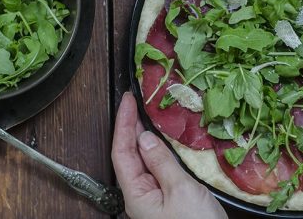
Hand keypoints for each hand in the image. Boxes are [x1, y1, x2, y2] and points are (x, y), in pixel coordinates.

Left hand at [111, 92, 226, 218]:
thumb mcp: (180, 190)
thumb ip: (161, 162)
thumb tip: (144, 138)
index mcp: (136, 194)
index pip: (121, 152)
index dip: (123, 124)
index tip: (127, 101)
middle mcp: (141, 196)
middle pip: (128, 156)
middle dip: (130, 127)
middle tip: (137, 102)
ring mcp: (154, 199)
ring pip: (143, 162)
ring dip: (144, 138)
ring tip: (149, 116)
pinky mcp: (169, 201)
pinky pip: (158, 171)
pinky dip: (160, 152)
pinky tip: (166, 144)